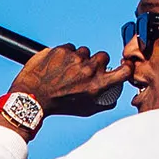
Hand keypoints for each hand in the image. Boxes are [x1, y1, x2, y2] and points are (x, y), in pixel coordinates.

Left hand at [11, 43, 129, 116]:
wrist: (32, 97)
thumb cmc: (59, 105)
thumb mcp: (85, 110)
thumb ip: (103, 103)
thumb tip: (113, 98)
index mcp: (97, 85)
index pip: (124, 71)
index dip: (126, 67)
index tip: (123, 66)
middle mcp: (88, 70)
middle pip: (102, 56)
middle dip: (96, 62)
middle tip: (84, 70)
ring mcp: (75, 58)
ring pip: (84, 51)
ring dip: (78, 58)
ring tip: (67, 70)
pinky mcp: (62, 50)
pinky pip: (69, 48)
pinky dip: (64, 54)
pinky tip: (58, 65)